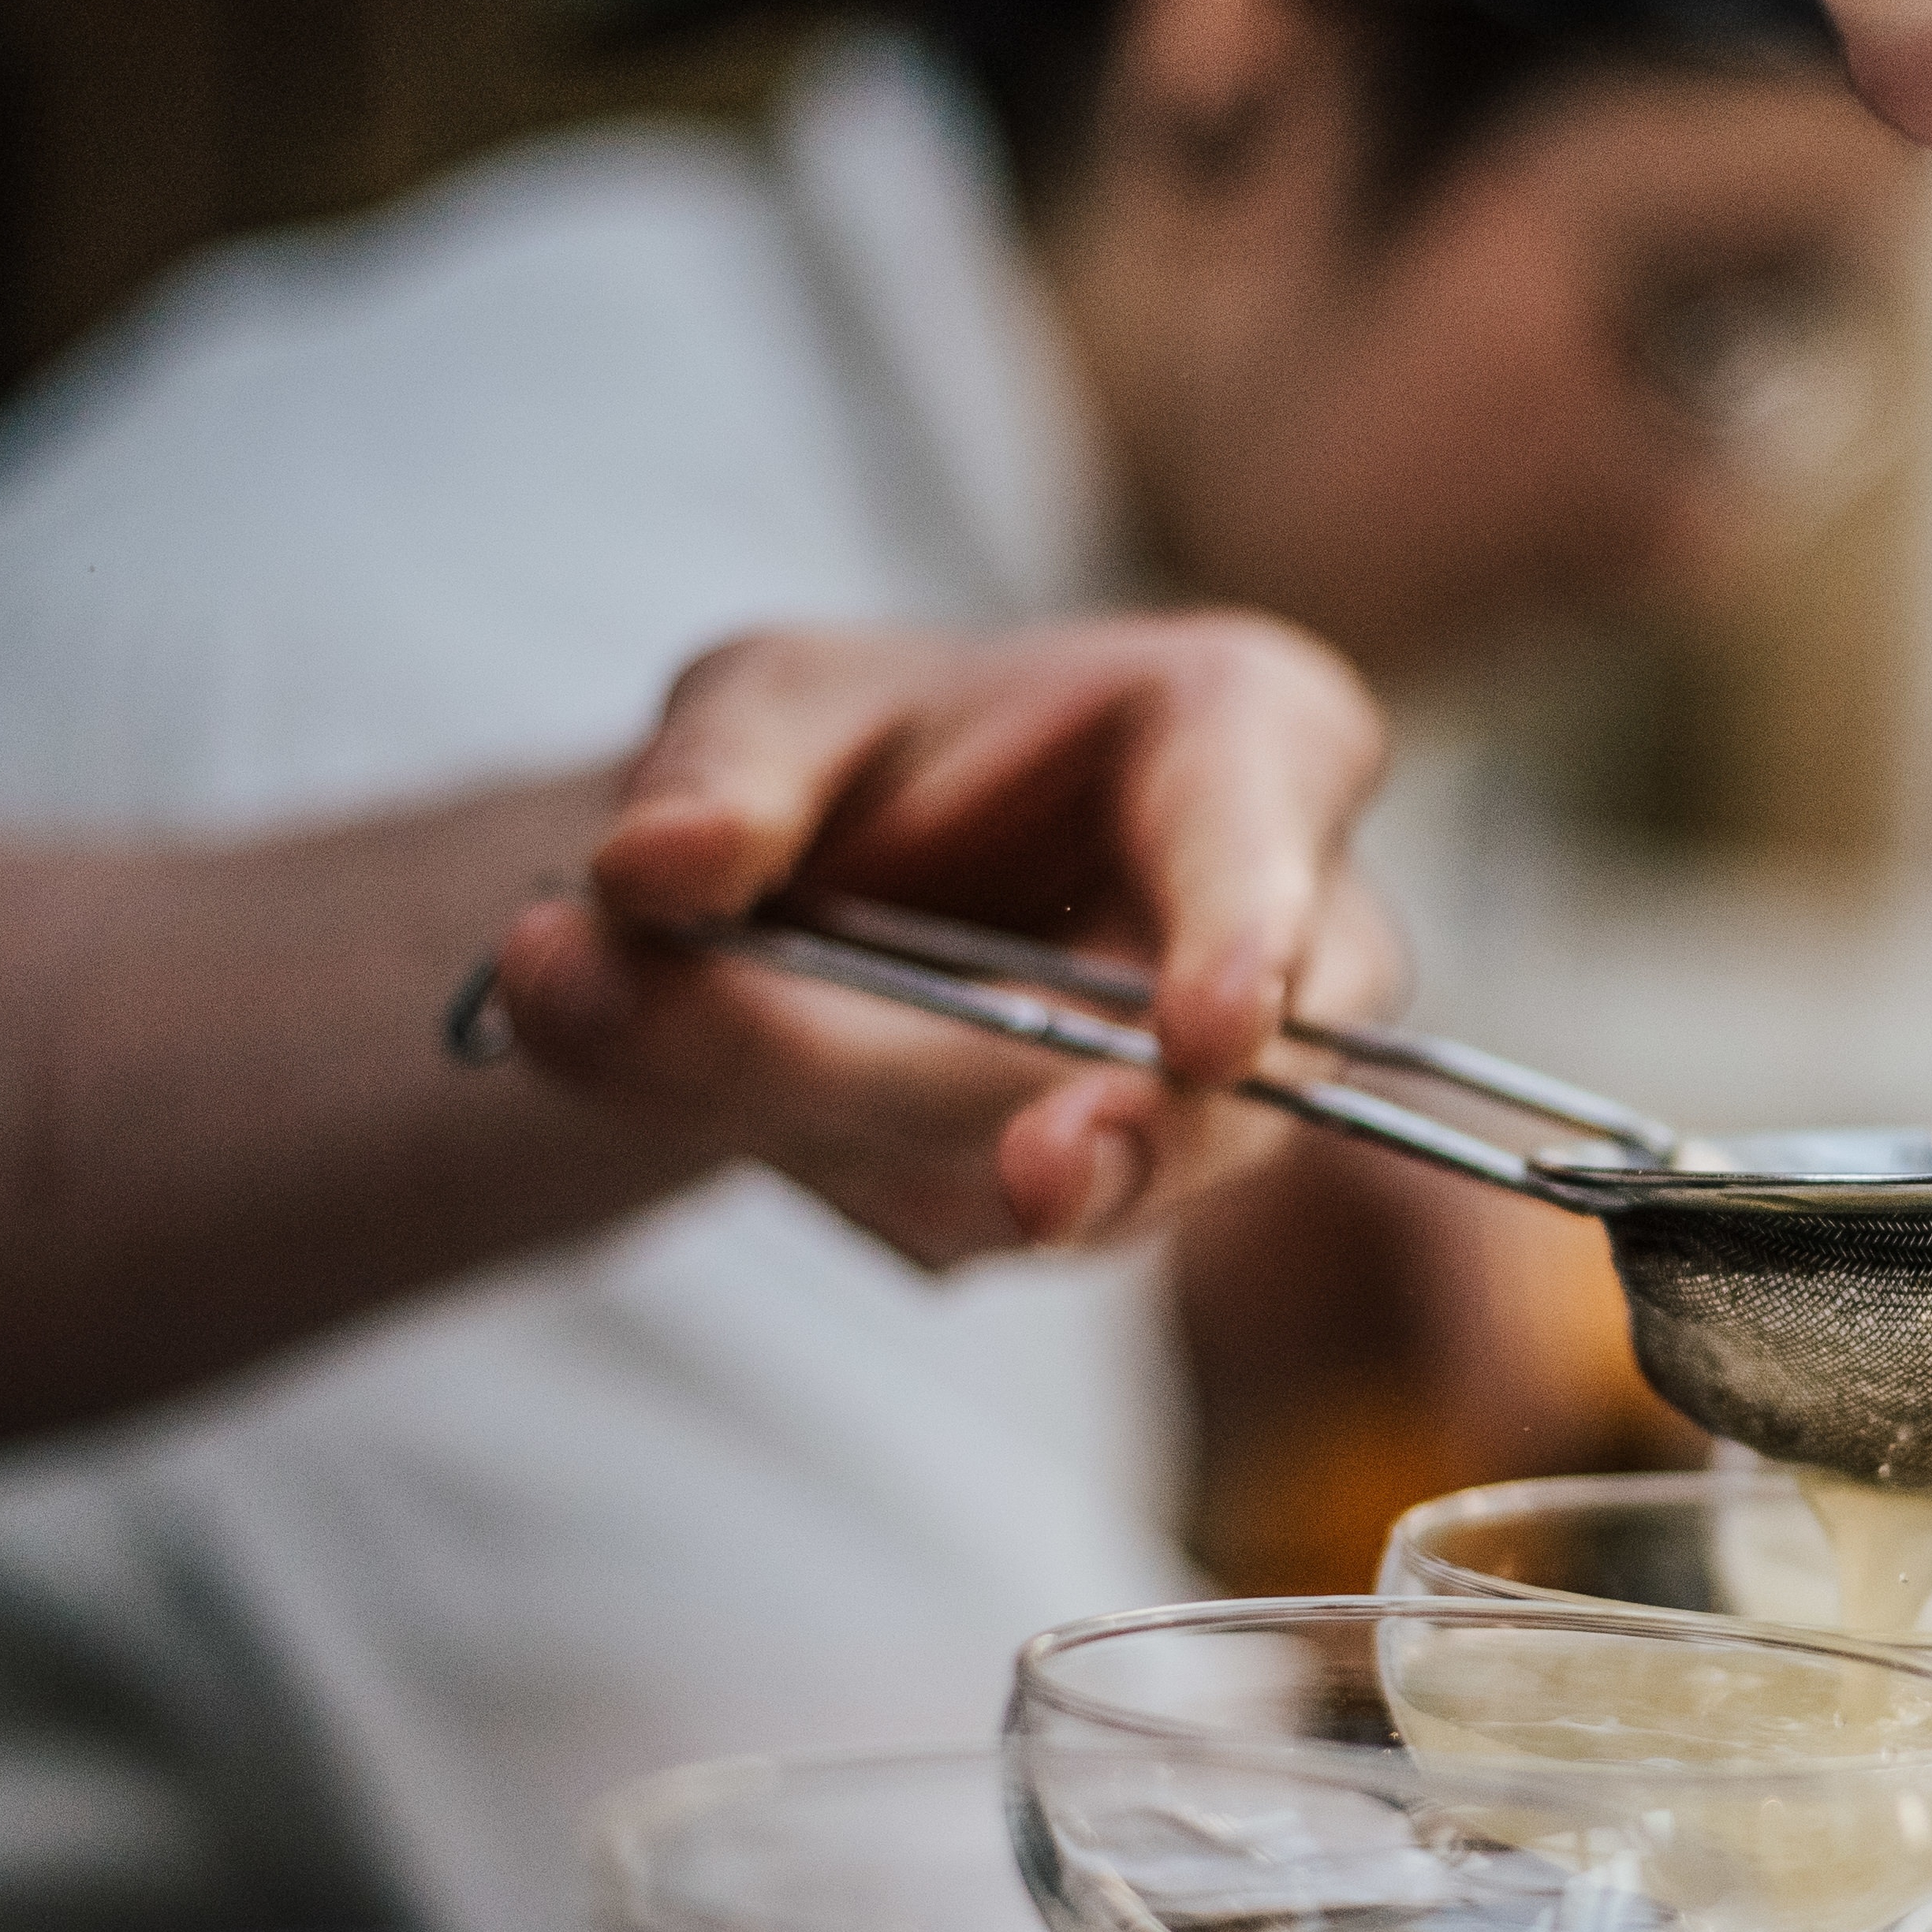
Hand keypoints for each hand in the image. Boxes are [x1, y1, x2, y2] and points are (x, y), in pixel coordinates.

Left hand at [492, 615, 1400, 1264]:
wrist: (812, 886)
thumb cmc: (851, 750)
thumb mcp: (763, 702)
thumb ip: (720, 772)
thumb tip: (655, 866)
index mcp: (1247, 743)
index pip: (1275, 842)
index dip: (1253, 944)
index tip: (1204, 1038)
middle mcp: (1283, 939)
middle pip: (1209, 1076)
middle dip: (1076, 1132)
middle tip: (1012, 1180)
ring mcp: (1215, 1093)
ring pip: (1086, 1177)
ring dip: (866, 1137)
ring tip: (649, 1039)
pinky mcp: (1112, 1199)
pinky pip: (983, 1229)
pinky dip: (837, 1173)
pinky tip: (731, 1098)